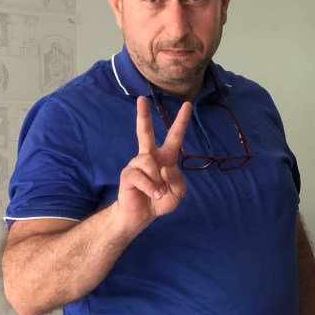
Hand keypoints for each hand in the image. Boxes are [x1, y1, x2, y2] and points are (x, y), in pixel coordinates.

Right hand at [115, 96, 190, 230]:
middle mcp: (149, 157)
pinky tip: (153, 194)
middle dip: (143, 116)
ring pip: (150, 163)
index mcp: (165, 158)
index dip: (180, 122)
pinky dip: (151, 188)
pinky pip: (141, 176)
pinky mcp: (128, 174)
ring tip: (158, 192)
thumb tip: (165, 167)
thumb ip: (177, 179)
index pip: (174, 137)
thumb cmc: (160, 201)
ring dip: (158, 181)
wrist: (141, 216)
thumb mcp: (177, 193)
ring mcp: (137, 164)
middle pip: (145, 132)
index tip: (187, 105)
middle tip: (141, 99)